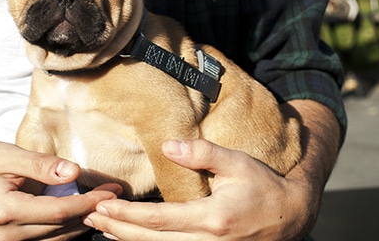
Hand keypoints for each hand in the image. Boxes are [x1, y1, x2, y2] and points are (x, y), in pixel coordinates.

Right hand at [0, 139, 121, 240]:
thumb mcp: (7, 154)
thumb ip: (41, 165)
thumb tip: (74, 173)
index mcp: (6, 210)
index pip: (60, 211)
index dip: (89, 202)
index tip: (111, 191)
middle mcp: (5, 234)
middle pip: (60, 229)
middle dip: (90, 213)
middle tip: (113, 198)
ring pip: (53, 239)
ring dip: (79, 224)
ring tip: (100, 206)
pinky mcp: (4, 240)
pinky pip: (41, 240)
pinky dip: (62, 229)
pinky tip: (76, 215)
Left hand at [84, 139, 311, 240]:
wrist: (290, 216)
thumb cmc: (263, 186)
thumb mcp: (237, 163)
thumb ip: (202, 153)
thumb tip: (167, 147)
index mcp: (211, 218)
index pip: (158, 220)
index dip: (126, 214)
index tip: (102, 204)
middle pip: (150, 240)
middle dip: (116, 228)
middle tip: (88, 215)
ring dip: (125, 239)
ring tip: (99, 226)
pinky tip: (127, 238)